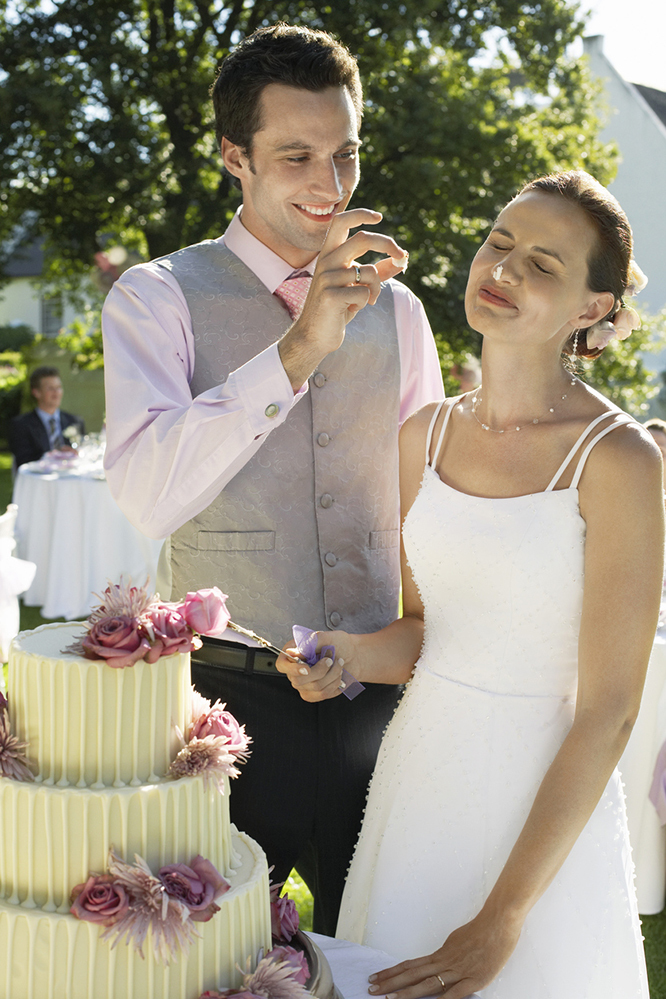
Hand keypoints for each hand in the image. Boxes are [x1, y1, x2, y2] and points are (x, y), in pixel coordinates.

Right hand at [275, 630, 357, 701]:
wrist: (353, 655)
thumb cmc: (338, 643)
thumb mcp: (326, 637)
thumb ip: (309, 643)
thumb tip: (291, 652)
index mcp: (294, 652)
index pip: (282, 665)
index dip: (292, 669)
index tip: (307, 668)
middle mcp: (295, 670)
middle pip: (298, 680)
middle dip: (321, 670)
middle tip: (331, 659)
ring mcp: (304, 684)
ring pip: (315, 687)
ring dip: (332, 675)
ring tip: (339, 665)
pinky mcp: (314, 694)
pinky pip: (323, 694)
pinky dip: (335, 684)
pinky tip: (338, 676)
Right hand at [279, 209, 407, 388]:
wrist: (315, 335)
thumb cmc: (338, 308)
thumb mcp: (358, 285)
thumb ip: (378, 271)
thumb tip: (404, 258)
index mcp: (330, 253)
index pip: (341, 222)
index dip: (361, 215)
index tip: (379, 217)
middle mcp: (326, 261)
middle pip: (362, 239)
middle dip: (388, 244)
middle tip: (402, 256)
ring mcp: (326, 278)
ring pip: (369, 272)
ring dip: (377, 288)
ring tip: (368, 300)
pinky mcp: (330, 296)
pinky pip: (364, 292)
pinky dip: (366, 302)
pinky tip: (352, 309)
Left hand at [367, 909, 522, 998]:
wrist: (499, 922)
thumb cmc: (480, 930)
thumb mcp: (457, 941)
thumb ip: (446, 955)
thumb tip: (436, 962)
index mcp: (440, 954)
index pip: (411, 965)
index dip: (393, 972)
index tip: (377, 977)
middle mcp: (445, 962)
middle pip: (412, 974)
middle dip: (391, 983)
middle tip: (372, 988)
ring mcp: (458, 971)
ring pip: (428, 983)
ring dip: (407, 992)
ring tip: (389, 998)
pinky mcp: (474, 979)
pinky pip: (455, 992)